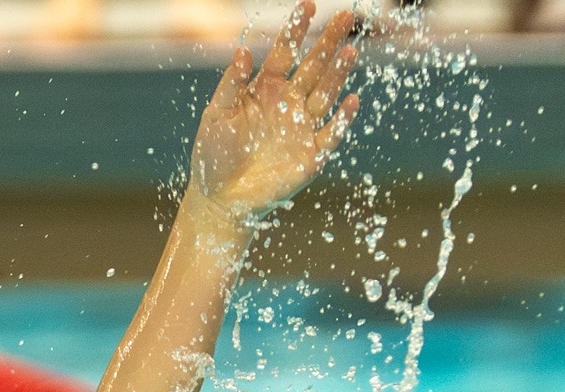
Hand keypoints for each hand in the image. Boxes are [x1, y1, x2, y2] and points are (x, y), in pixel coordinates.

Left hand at [188, 2, 359, 220]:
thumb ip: (230, 85)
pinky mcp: (312, 155)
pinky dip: (342, 118)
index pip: (284, 53)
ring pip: (326, 93)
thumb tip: (242, 50)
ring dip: (339, 73)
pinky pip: (331, 133)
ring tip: (351, 49)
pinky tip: (351, 100)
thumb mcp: (216, 115)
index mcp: (264, 90)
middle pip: (313, 66)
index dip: (296, 29)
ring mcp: (302, 128)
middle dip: (328, 41)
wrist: (220, 198)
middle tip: (345, 15)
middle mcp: (288, 104)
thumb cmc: (213, 155)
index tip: (309, 4)